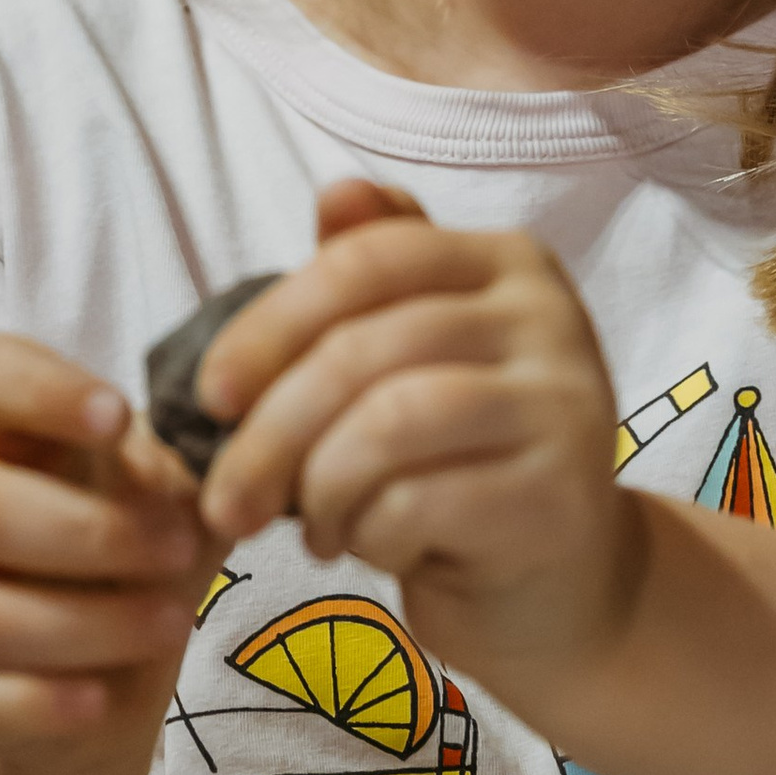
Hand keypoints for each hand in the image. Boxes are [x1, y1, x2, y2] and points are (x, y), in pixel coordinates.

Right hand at [0, 335, 213, 770]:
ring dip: (84, 624)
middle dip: (88, 533)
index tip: (117, 418)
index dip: (37, 389)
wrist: (99, 667)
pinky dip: (38, 702)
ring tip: (172, 625)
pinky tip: (101, 701)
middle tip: (180, 548)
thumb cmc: (137, 545)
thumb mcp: (175, 492)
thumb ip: (198, 460)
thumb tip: (250, 438)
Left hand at [195, 185, 634, 690]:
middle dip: (272, 432)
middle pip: (366, 349)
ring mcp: (565, 407)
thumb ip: (374, 276)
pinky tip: (370, 547)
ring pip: (389, 425)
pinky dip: (369, 535)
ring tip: (316, 526)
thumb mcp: (414, 358)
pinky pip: (419, 505)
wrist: (564, 579)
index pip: (368, 259)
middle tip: (227, 502)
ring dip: (321, 488)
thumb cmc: (464, 455)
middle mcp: (550, 318)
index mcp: (508, 262)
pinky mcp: (560, 498)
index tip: (210, 396)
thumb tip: (334, 195)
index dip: (271, 324)